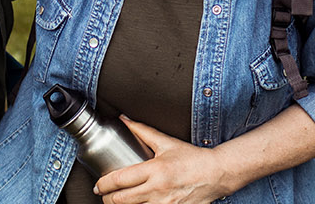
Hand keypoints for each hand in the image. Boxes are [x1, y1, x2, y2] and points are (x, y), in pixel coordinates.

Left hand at [93, 116, 233, 203]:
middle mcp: (158, 189)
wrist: (216, 174)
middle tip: (104, 195)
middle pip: (121, 200)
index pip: (120, 179)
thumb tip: (124, 119)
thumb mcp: (167, 142)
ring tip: (117, 202)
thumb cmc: (192, 158)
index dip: (103, 184)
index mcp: (155, 170)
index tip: (99, 185)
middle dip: (107, 199)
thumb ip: (143, 131)